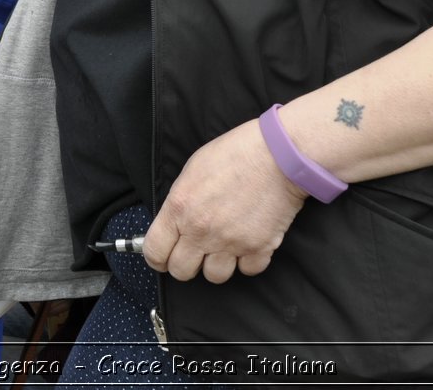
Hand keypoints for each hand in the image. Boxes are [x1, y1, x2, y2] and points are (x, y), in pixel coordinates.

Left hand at [144, 118, 307, 283]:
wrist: (277, 155)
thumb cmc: (234, 154)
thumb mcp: (192, 171)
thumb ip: (179, 203)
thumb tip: (174, 224)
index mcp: (179, 208)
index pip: (154, 252)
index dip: (157, 257)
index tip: (163, 257)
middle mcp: (201, 231)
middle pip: (181, 271)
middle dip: (186, 263)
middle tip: (195, 251)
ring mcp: (230, 243)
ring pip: (214, 276)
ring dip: (217, 264)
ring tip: (223, 246)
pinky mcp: (258, 248)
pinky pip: (247, 270)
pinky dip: (247, 261)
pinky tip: (247, 242)